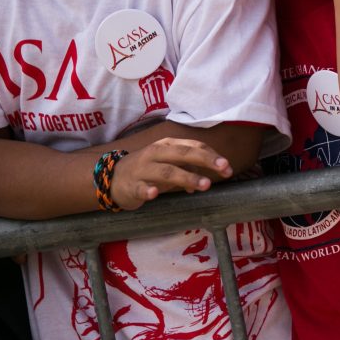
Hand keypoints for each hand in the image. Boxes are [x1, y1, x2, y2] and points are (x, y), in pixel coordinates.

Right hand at [110, 138, 234, 209]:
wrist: (112, 178)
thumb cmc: (148, 170)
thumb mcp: (169, 165)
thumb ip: (189, 169)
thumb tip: (208, 179)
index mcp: (167, 145)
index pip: (194, 146)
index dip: (212, 156)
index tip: (227, 167)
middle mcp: (156, 153)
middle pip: (184, 154)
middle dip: (206, 160)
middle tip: (224, 169)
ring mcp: (143, 169)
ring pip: (167, 171)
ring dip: (187, 177)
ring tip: (204, 185)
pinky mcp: (131, 185)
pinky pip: (140, 187)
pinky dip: (148, 190)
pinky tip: (155, 193)